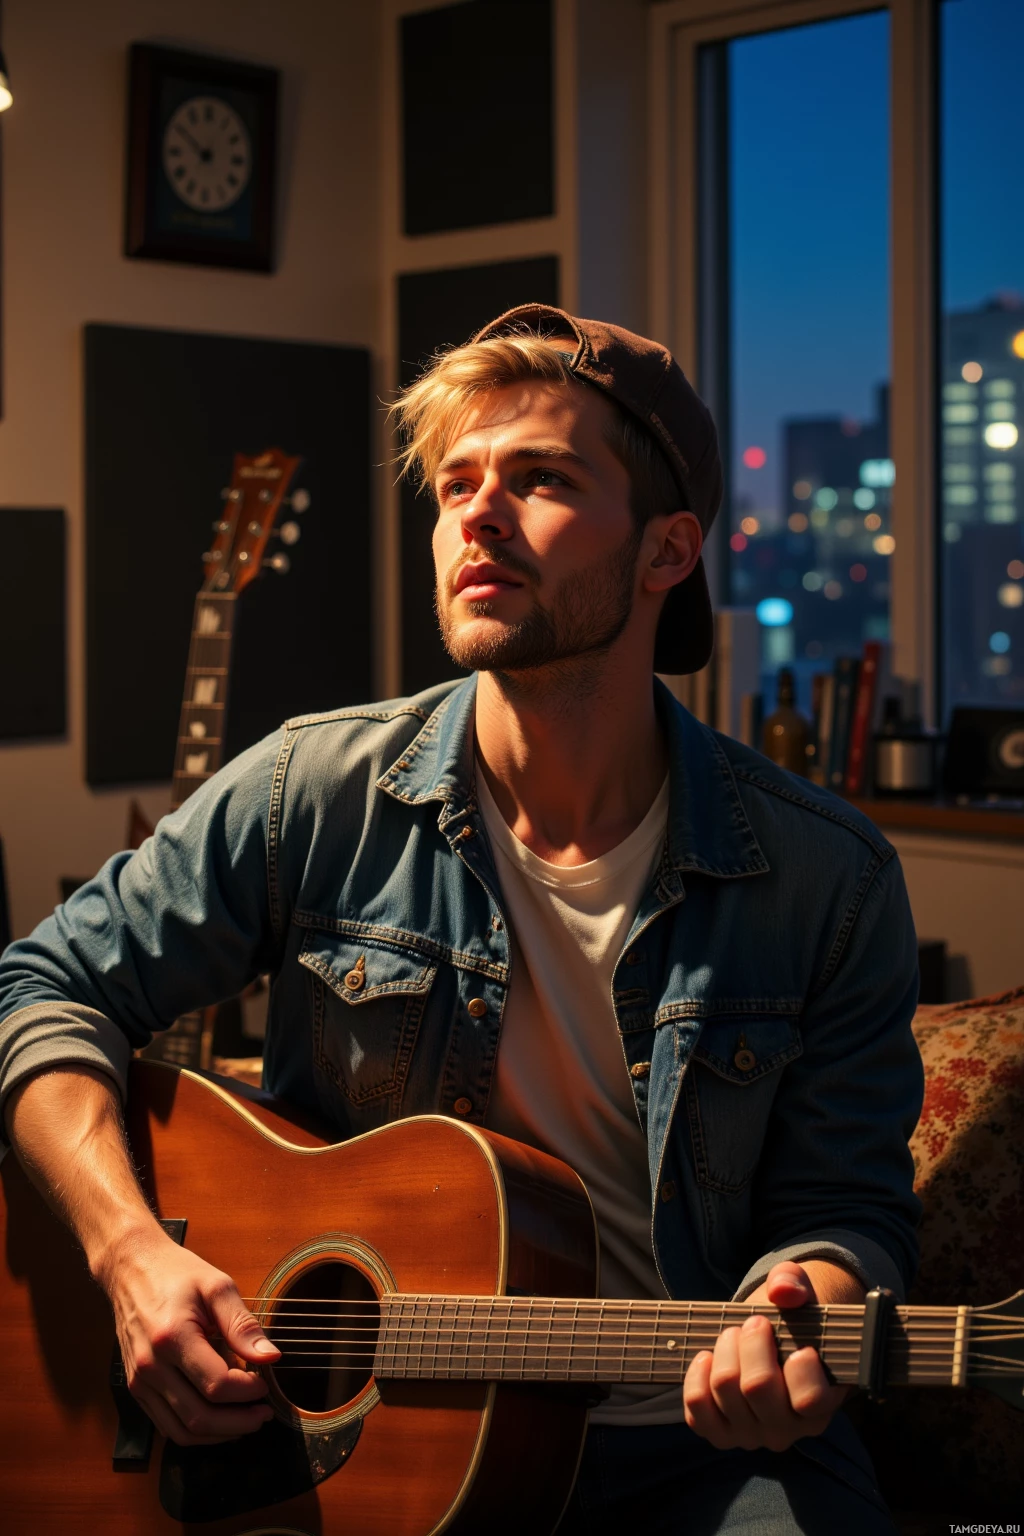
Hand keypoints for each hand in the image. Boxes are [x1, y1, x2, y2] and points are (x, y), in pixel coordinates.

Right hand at [103, 1226, 281, 1446]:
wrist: (130, 1268)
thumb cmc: (175, 1273)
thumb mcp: (216, 1286)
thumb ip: (242, 1324)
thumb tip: (271, 1357)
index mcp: (172, 1337)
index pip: (217, 1385)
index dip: (248, 1392)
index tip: (266, 1383)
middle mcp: (151, 1366)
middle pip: (199, 1417)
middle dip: (238, 1423)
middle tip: (263, 1413)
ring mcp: (140, 1381)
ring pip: (181, 1432)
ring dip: (218, 1435)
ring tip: (246, 1420)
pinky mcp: (136, 1388)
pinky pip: (166, 1425)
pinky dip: (196, 1431)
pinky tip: (218, 1418)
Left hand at [682, 1260, 858, 1452]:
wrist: (768, 1345)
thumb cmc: (790, 1321)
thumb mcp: (800, 1294)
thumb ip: (796, 1284)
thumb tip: (782, 1291)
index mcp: (820, 1406)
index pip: (810, 1399)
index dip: (800, 1365)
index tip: (798, 1342)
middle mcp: (787, 1429)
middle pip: (757, 1387)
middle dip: (751, 1341)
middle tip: (756, 1323)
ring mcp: (751, 1435)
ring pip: (724, 1388)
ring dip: (725, 1348)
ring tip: (735, 1335)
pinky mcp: (719, 1432)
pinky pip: (696, 1407)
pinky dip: (697, 1375)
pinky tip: (709, 1357)